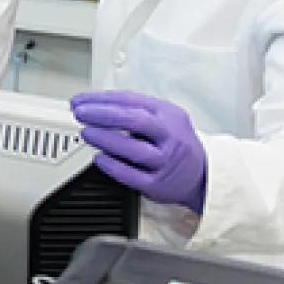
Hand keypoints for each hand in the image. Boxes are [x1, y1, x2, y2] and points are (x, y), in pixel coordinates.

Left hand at [69, 90, 206, 214]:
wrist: (203, 175)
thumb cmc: (176, 142)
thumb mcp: (166, 117)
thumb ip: (138, 109)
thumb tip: (97, 104)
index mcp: (168, 114)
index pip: (131, 100)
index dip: (102, 99)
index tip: (82, 100)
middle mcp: (169, 136)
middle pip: (134, 120)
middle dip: (103, 114)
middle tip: (80, 113)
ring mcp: (165, 161)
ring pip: (134, 149)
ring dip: (106, 139)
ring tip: (86, 133)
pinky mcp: (158, 184)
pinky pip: (132, 175)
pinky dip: (113, 166)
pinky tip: (98, 158)